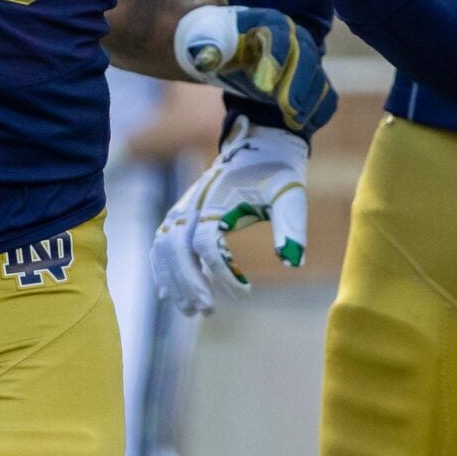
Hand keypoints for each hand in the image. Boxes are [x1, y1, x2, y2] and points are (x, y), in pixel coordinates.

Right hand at [152, 116, 308, 314]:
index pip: (209, 244)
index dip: (223, 272)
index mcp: (218, 200)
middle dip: (188, 282)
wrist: (261, 144)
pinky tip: (170, 295)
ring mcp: (184, 208)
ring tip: (191, 311)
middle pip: (177, 248)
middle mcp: (194, 204)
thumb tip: (294, 263)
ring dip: (173, 281)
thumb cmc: (277, 172)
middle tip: (208, 310)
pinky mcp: (182, 213)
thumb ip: (292, 228)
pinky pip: (162, 244)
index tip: (246, 294)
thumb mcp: (290, 196)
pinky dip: (163, 269)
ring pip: (164, 249)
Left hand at [173, 4, 338, 134]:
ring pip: (319, 78)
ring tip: (295, 121)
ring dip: (311, 101)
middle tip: (289, 109)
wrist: (229, 47)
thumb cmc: (217, 43)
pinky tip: (304, 124)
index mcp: (270, 22)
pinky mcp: (310, 81)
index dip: (277, 60)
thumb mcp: (207, 40)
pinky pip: (325, 95)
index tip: (266, 87)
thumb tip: (206, 59)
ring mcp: (306, 60)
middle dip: (299, 85)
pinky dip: (319, 110)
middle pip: (306, 58)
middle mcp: (295, 38)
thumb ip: (207, 48)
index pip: (281, 38)